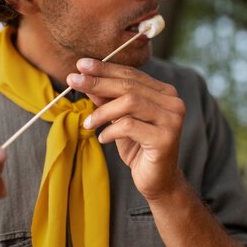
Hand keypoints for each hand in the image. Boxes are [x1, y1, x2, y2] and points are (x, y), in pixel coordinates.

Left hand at [67, 58, 185, 201]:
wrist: (157, 181)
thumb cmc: (138, 148)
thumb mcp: (118, 119)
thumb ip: (107, 99)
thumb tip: (85, 78)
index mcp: (164, 93)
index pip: (131, 74)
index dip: (105, 68)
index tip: (80, 65)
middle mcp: (173, 102)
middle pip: (129, 85)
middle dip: (98, 81)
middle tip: (73, 80)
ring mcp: (172, 120)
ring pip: (130, 102)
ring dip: (102, 111)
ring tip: (88, 123)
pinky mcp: (165, 138)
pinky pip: (130, 126)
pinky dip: (110, 131)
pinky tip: (103, 138)